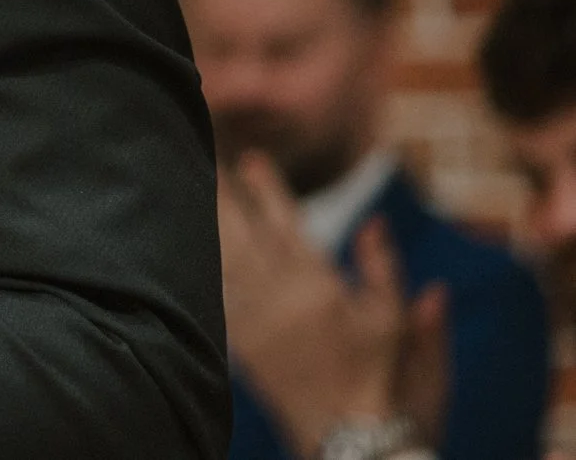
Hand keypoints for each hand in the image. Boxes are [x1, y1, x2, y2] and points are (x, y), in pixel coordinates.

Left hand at [217, 153, 448, 453]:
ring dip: (208, 222)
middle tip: (202, 156)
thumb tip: (375, 222)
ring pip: (223, 259)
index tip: (251, 158)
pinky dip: (203, 266)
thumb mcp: (396, 323)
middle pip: (242, 233)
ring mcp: (255, 322)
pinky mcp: (241, 346)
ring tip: (192, 188)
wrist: (352, 440)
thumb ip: (384, 269)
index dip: (267, 188)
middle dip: (223, 194)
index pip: (286, 224)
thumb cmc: (385, 382)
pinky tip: (190, 246)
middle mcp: (280, 299)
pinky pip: (216, 295)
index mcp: (319, 287)